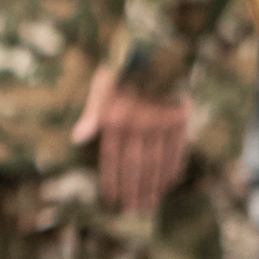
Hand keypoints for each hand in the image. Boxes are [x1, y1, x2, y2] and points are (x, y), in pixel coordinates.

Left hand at [74, 61, 195, 215]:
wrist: (159, 47)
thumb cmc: (125, 67)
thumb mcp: (102, 86)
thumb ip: (92, 113)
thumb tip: (78, 138)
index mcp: (115, 117)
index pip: (113, 158)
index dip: (113, 181)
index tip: (113, 200)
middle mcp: (137, 123)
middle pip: (136, 165)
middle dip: (134, 190)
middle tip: (135, 211)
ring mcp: (160, 122)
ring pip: (156, 161)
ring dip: (153, 185)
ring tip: (151, 203)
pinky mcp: (180, 117)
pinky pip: (177, 148)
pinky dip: (173, 167)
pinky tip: (169, 182)